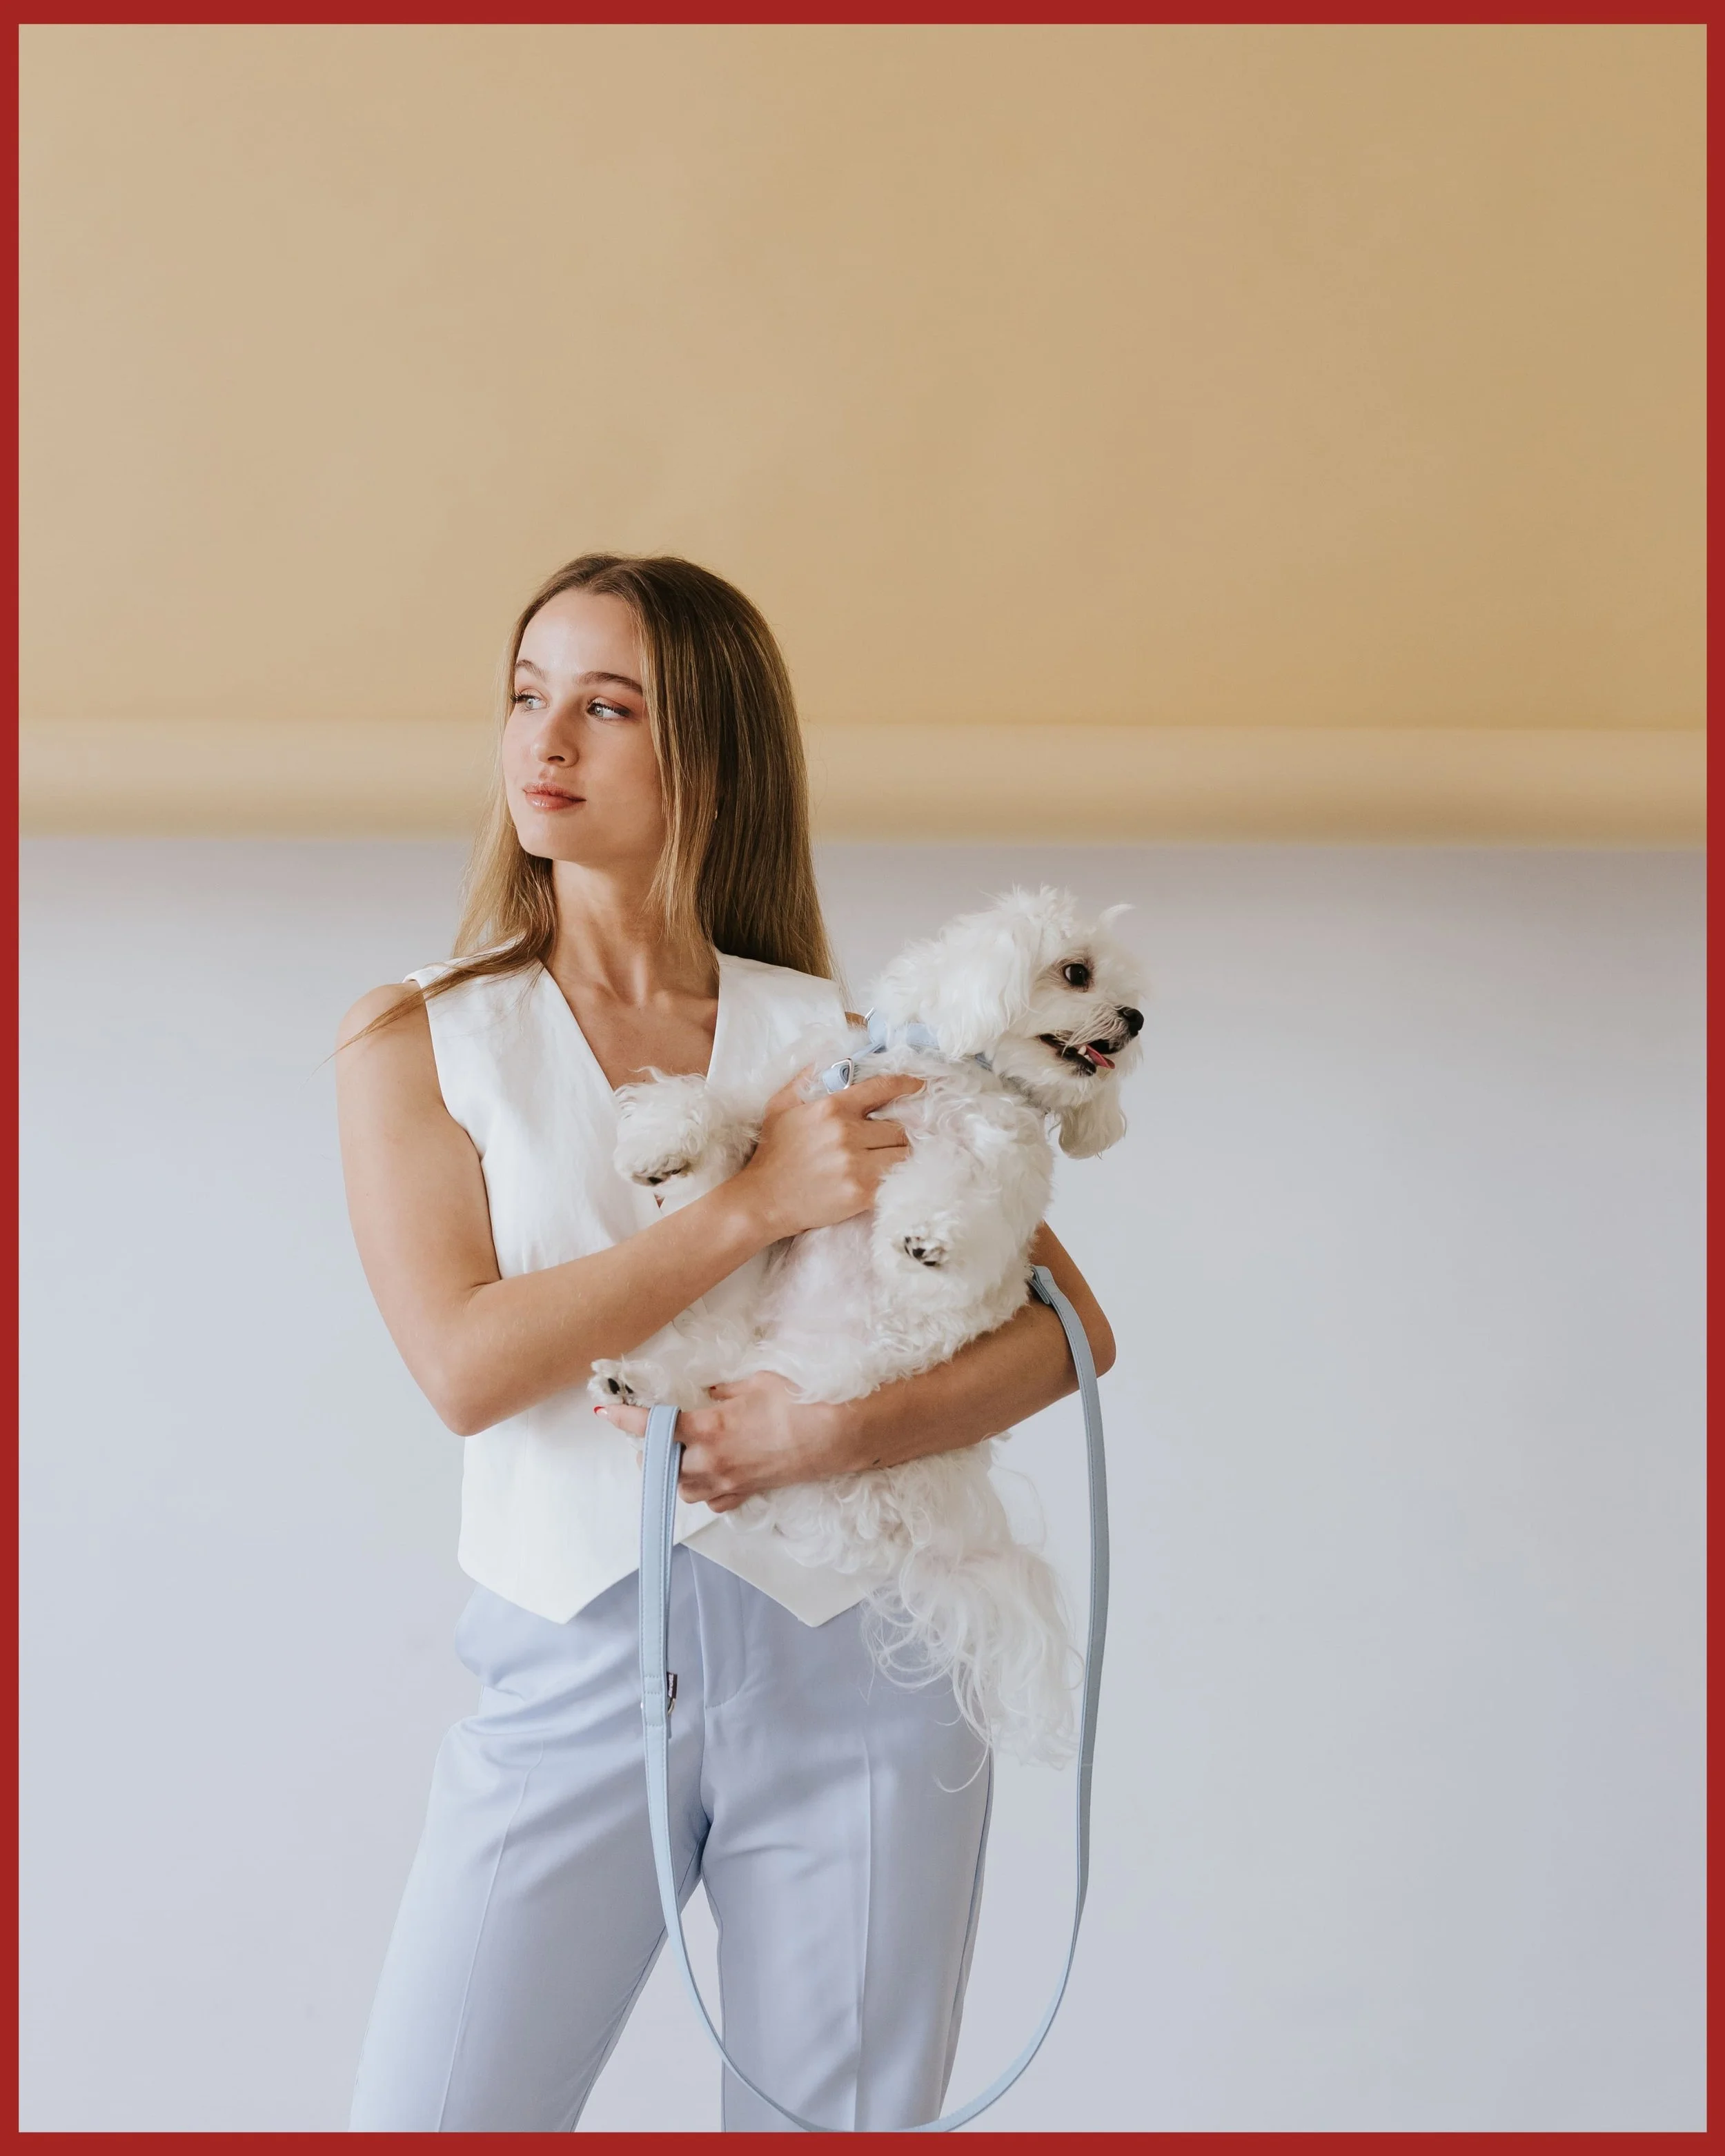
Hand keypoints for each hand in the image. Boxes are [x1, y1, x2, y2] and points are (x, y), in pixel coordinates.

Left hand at [594, 1371, 855, 1510]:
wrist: (831, 1436)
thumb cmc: (795, 1403)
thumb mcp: (754, 1383)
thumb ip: (724, 1390)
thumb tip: (709, 1392)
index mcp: (708, 1428)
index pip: (655, 1426)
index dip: (625, 1420)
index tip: (607, 1413)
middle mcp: (711, 1460)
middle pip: (661, 1465)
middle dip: (654, 1451)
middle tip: (659, 1434)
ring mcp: (727, 1481)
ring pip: (683, 1489)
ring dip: (676, 1474)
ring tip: (684, 1456)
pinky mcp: (745, 1493)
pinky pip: (713, 1500)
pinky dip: (705, 1490)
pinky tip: (713, 1475)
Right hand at [728, 1067, 923, 1242]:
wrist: (762, 1201)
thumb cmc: (772, 1153)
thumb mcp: (780, 1106)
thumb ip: (805, 1079)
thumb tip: (830, 1060)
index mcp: (831, 1107)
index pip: (882, 1088)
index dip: (906, 1085)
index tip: (919, 1086)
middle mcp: (846, 1132)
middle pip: (898, 1127)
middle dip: (896, 1134)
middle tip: (890, 1142)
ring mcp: (855, 1163)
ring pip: (903, 1153)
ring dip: (899, 1157)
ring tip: (888, 1161)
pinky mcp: (861, 1192)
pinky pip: (896, 1179)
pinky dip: (896, 1179)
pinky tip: (888, 1180)